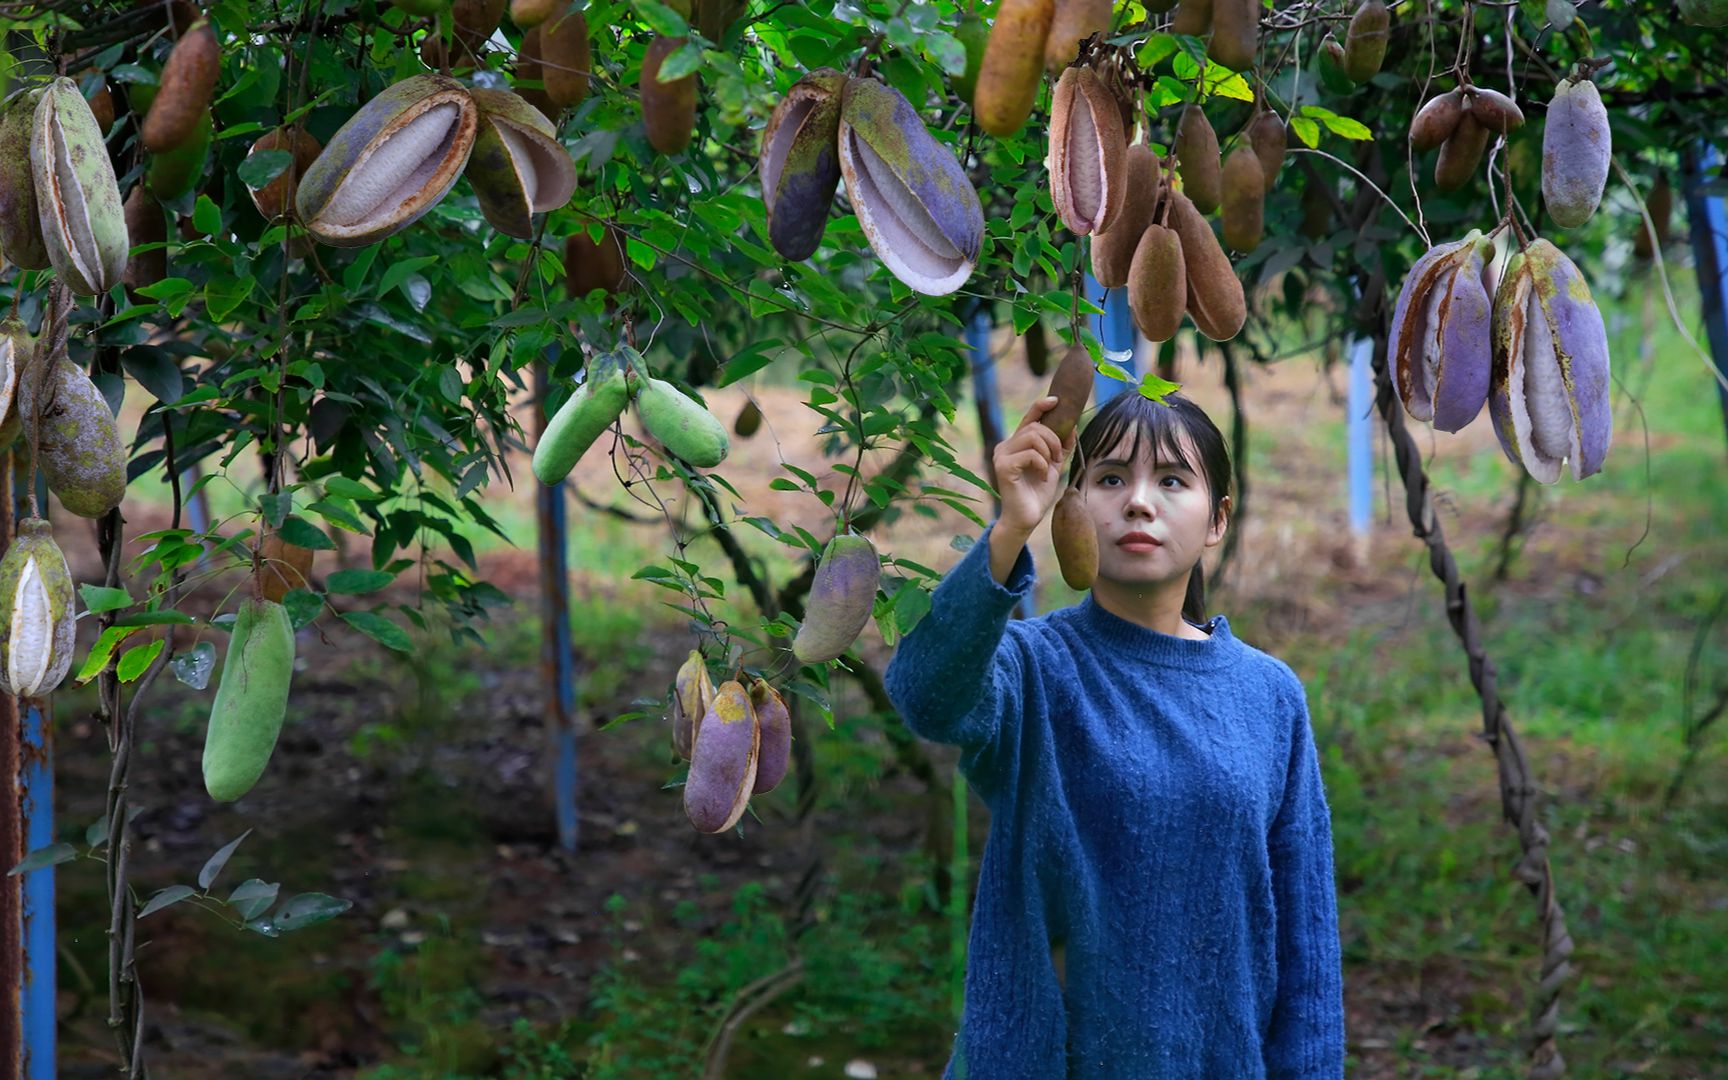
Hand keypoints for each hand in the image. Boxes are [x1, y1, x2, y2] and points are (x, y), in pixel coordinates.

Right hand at [992, 395, 1078, 537]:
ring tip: (1049, 468)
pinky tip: (1041, 477)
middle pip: (1034, 427)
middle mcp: (1004, 446)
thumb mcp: (1053, 466)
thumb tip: (1072, 426)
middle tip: (1057, 459)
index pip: (1028, 418)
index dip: (1041, 406)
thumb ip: (1060, 447)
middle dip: (1053, 440)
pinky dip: (1042, 464)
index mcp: (1015, 444)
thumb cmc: (1036, 494)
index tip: (1056, 401)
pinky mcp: (1003, 467)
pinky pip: (1030, 454)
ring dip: (1048, 451)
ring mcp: (1001, 456)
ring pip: (1032, 436)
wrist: (1026, 519)